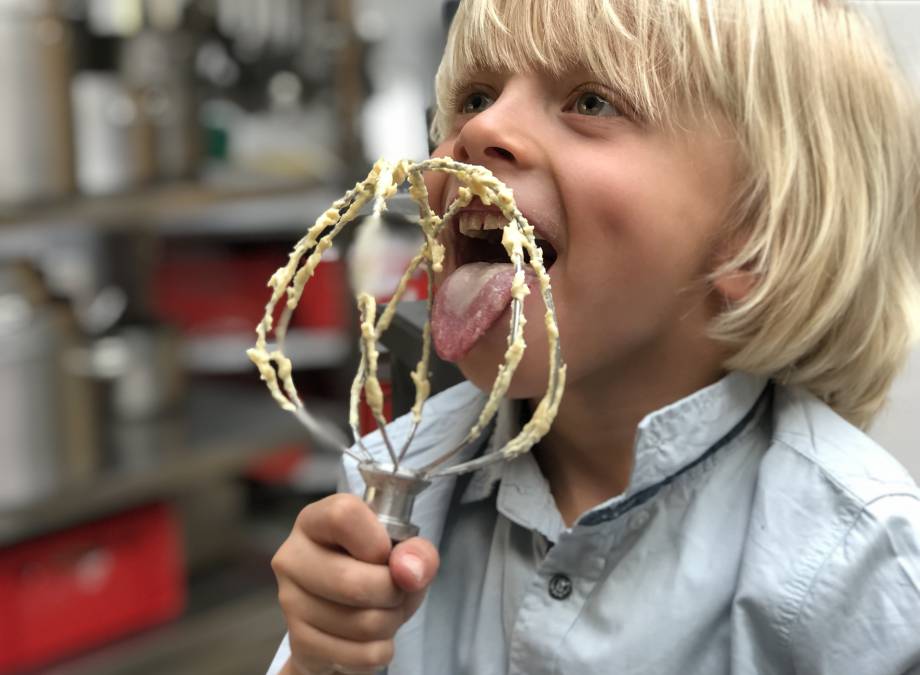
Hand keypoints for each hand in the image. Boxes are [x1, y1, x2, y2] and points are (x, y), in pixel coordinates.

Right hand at [272, 493, 439, 674]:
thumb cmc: (372, 571)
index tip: (386, 554)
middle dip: (394, 593)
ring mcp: (290, 601)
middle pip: (353, 582)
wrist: (343, 618)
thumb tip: (410, 571)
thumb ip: (417, 552)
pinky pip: (361, 655)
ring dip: (391, 622)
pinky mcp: (299, 642)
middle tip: (397, 591)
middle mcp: (292, 557)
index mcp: (314, 521)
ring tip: (384, 611)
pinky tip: (370, 636)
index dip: (377, 542)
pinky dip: (381, 649)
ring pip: (363, 623)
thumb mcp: (402, 552)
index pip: (343, 516)